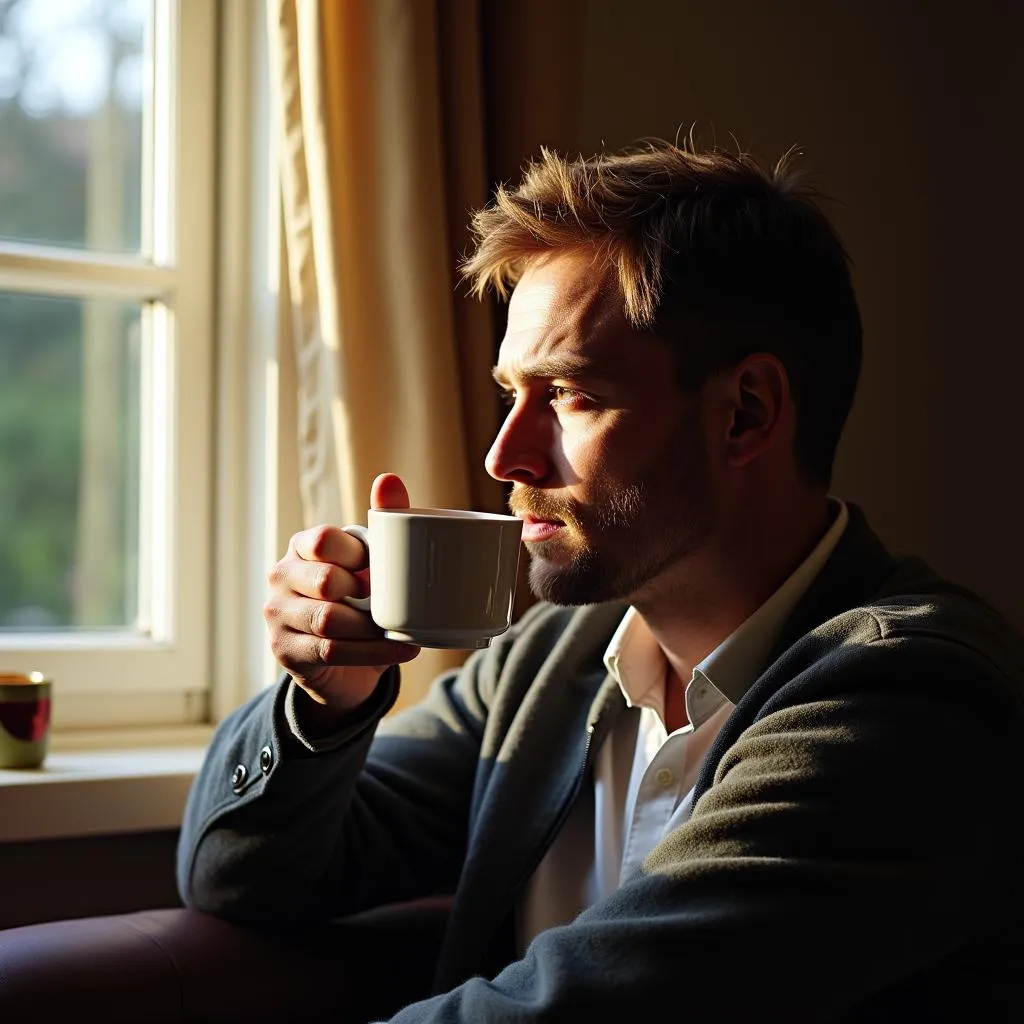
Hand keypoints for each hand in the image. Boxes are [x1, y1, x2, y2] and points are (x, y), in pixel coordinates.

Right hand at [263, 473, 420, 723]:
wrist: (342, 660)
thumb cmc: (359, 599)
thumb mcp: (371, 562)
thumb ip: (384, 519)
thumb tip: (389, 480)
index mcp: (301, 546)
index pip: (323, 540)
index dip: (358, 556)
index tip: (376, 570)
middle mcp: (281, 577)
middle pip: (326, 581)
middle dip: (364, 595)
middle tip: (387, 603)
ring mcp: (278, 615)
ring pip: (329, 620)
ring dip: (372, 629)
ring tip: (398, 630)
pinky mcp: (285, 650)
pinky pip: (332, 650)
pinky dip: (374, 652)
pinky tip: (402, 650)